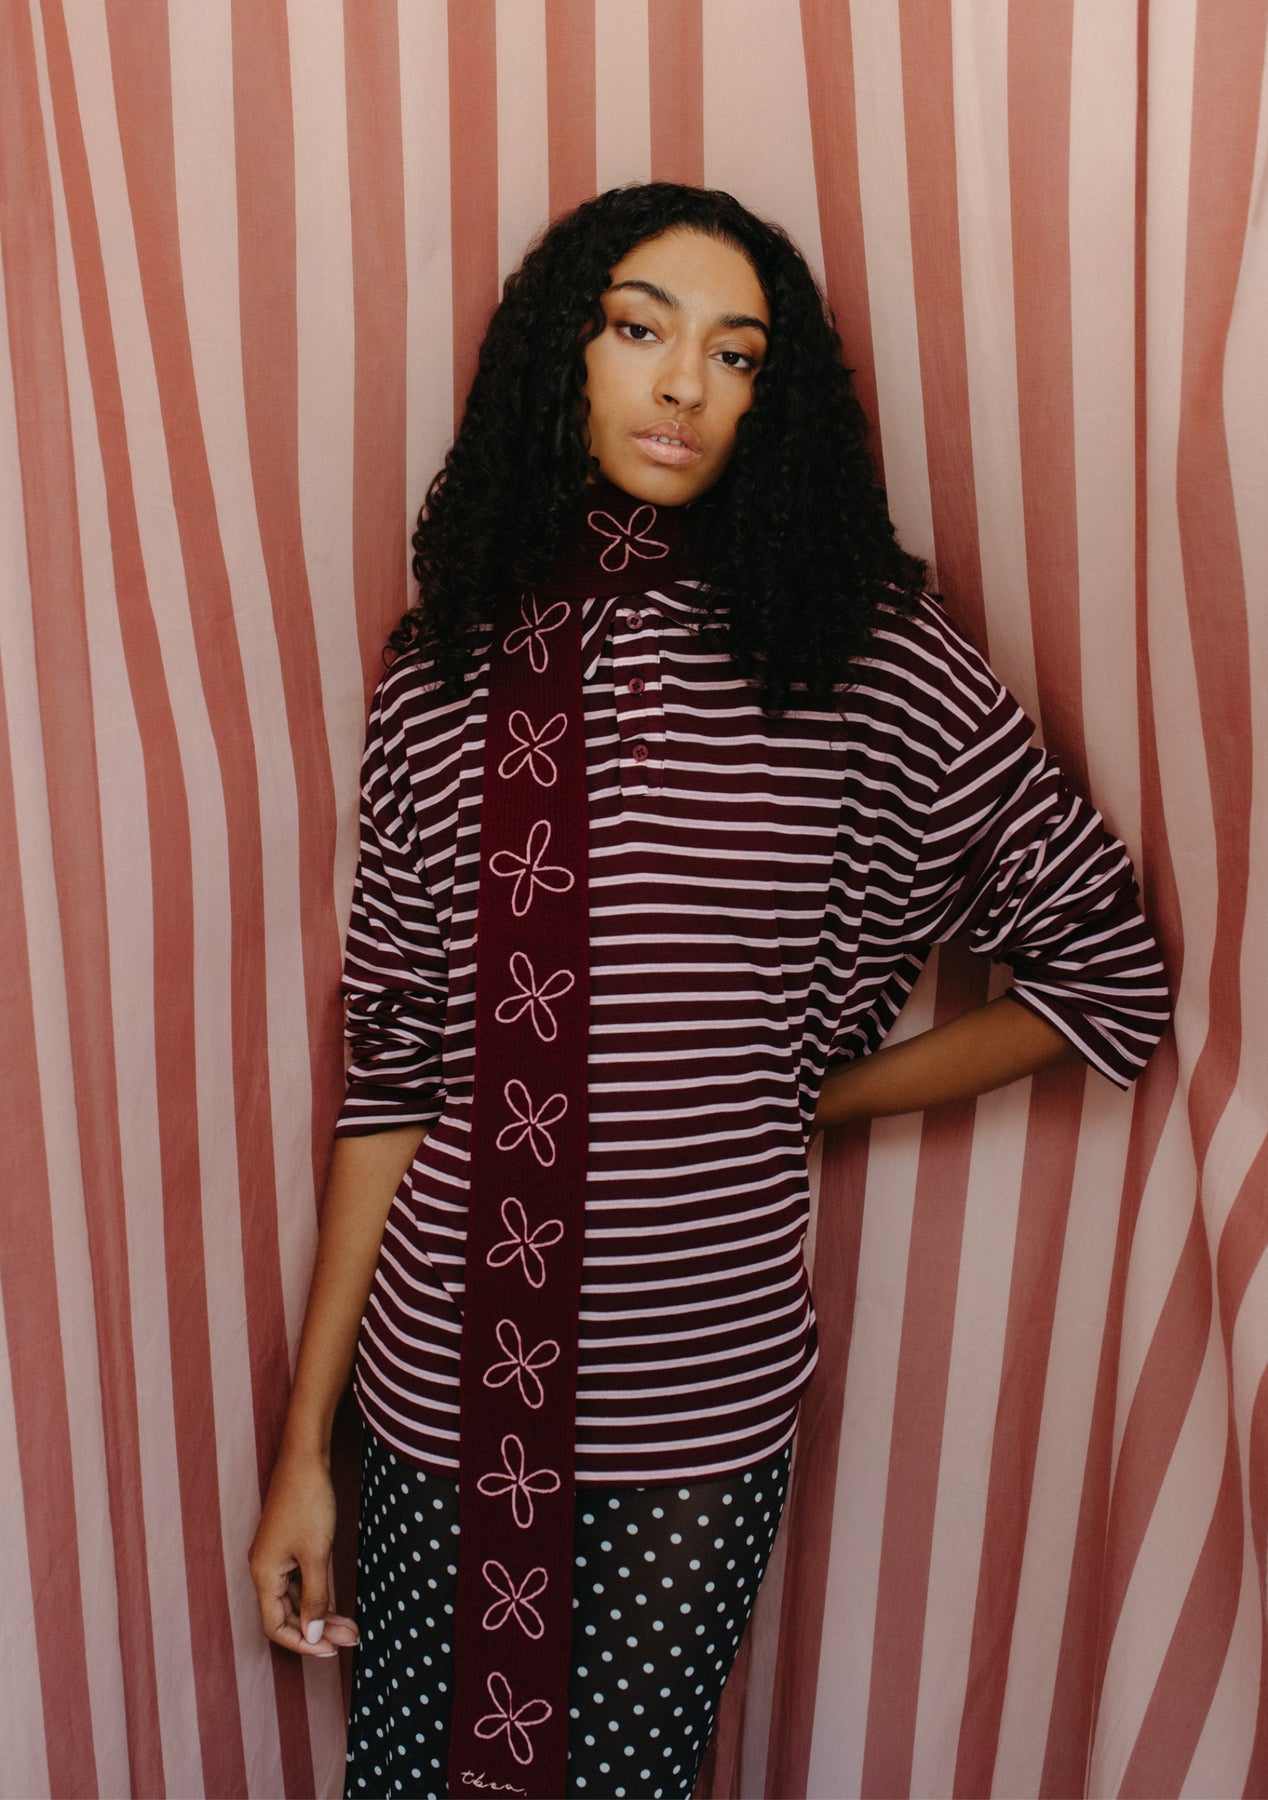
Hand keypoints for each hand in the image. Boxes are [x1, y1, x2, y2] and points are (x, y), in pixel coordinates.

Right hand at [248, 1447, 358, 1657]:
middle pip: (288, 1614)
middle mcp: (266, 1569)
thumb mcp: (316, 1554)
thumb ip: (315, 1597)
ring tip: (352, 1627)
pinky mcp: (289, 1545)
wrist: (306, 1458)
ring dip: (322, 1614)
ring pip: (297, 1598)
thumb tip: (313, 1635)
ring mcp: (277, 1556)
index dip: (302, 1643)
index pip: (276, 1626)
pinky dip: (319, 1594)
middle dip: (318, 1630)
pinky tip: (338, 1605)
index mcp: (264, 1574)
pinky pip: (301, 1580)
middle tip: (351, 1639)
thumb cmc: (308, 1503)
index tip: (331, 1651)